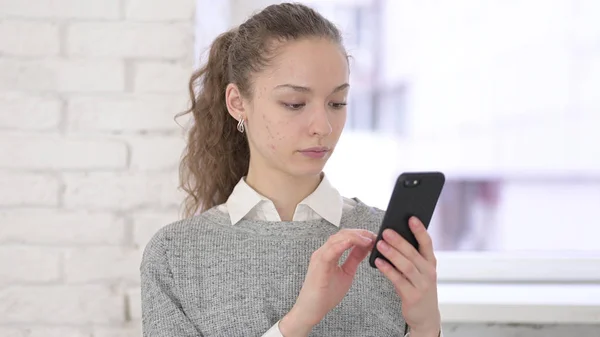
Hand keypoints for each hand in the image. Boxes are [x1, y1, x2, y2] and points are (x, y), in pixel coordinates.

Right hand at [279, 229, 376, 336]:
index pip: (345, 236)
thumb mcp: (347, 272)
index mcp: (329, 253)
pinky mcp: (319, 266)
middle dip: (360, 233)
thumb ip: (354, 258)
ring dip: (353, 237)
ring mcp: (320, 258)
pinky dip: (341, 245)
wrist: (311, 310)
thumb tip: (365, 247)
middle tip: (374, 236)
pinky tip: (351, 243)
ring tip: (367, 240)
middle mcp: (323, 252)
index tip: (374, 237)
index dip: (360, 234)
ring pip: (336, 239)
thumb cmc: (326, 294)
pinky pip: (329, 252)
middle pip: (342, 234)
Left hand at [373, 217, 440, 335]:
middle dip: (399, 241)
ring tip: (380, 244)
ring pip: (406, 266)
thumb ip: (411, 256)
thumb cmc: (418, 288)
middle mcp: (429, 272)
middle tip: (386, 231)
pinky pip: (399, 280)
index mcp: (430, 262)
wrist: (425, 316)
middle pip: (413, 253)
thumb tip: (394, 237)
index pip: (427, 243)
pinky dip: (388, 270)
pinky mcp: (413, 296)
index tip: (411, 218)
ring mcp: (422, 285)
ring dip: (392, 254)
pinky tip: (379, 262)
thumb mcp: (420, 271)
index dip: (420, 230)